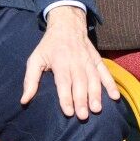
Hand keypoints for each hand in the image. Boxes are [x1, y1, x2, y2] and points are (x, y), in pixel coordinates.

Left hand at [20, 5, 118, 119]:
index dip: (66, 97)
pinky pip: (105, 72)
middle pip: (80, 82)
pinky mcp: (97, 59)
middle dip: (82, 99)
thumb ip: (30, 80)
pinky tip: (115, 96)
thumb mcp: (35, 59)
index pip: (64, 81)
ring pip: (93, 78)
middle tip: (83, 116)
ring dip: (96, 94)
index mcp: (60, 61)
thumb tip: (24, 100)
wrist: (67, 24)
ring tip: (97, 109)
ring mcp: (88, 60)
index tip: (69, 112)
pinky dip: (111, 84)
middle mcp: (76, 61)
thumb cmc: (49, 46)